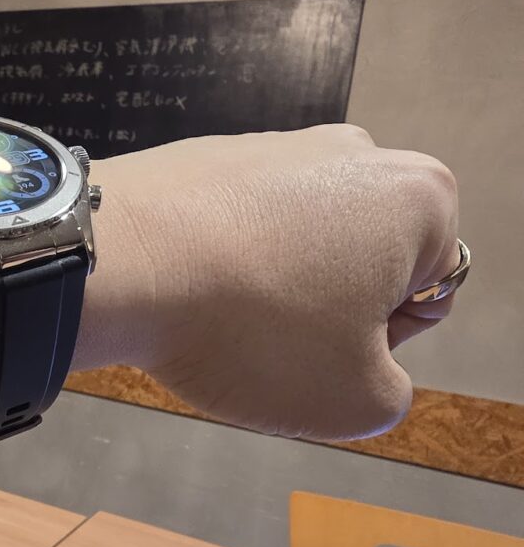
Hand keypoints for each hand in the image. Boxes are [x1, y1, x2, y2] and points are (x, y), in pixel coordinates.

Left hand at [85, 124, 459, 439]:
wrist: (118, 264)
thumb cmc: (251, 330)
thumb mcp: (354, 400)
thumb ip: (390, 389)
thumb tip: (361, 363)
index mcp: (419, 196)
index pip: (428, 294)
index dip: (378, 344)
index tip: (321, 350)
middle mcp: (354, 151)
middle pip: (362, 263)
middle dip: (326, 311)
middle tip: (272, 341)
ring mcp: (274, 145)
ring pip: (296, 246)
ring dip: (271, 291)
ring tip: (221, 318)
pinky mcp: (207, 153)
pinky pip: (236, 228)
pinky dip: (221, 263)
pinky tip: (186, 288)